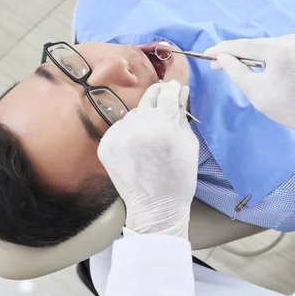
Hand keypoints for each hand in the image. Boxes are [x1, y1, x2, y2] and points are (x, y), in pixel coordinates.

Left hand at [97, 81, 198, 237]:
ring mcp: (119, 136)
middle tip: (164, 102)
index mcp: (163, 126)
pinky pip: (120, 128)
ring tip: (151, 135)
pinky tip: (138, 146)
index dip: (174, 88)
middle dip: (158, 98)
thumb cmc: (178, 177)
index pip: (167, 93)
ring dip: (143, 118)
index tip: (175, 88)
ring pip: (133, 114)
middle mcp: (139, 127)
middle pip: (148, 98)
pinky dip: (129, 132)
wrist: (155, 208)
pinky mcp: (105, 145)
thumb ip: (181, 115)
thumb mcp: (189, 143)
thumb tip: (181, 91)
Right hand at [205, 35, 294, 155]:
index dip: (222, 50)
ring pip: (266, 46)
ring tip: (239, 69)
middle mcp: (291, 39)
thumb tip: (222, 57)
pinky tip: (261, 67)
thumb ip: (235, 71)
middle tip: (217, 65)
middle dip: (236, 55)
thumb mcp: (255, 92)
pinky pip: (279, 48)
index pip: (243, 46)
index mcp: (279, 50)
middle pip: (255, 45)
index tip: (206, 54)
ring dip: (252, 56)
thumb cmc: (288, 108)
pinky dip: (267, 56)